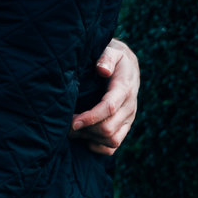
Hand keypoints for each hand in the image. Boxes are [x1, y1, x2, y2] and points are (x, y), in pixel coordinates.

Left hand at [70, 38, 138, 155]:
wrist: (126, 66)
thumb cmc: (113, 58)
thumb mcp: (111, 50)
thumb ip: (106, 57)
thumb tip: (102, 69)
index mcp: (125, 88)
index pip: (109, 108)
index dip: (90, 118)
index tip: (72, 122)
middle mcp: (130, 106)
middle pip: (108, 129)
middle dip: (85, 129)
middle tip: (67, 123)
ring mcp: (129, 119)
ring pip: (111, 140)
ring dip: (89, 138)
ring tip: (74, 128)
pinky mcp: (125, 127)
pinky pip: (113, 147)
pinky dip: (97, 147)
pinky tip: (85, 137)